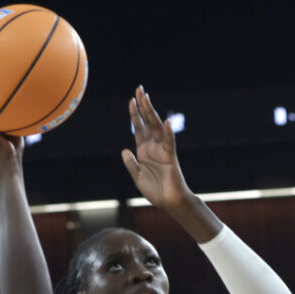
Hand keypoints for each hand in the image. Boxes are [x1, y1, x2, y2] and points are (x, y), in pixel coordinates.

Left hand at [121, 85, 191, 208]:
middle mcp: (153, 146)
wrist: (169, 202)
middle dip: (143, 106)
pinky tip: (165, 122)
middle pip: (148, 122)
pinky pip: (169, 142)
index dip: (135, 114)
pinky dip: (168, 132)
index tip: (131, 100)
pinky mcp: (170, 157)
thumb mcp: (137, 176)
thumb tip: (124, 150)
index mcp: (143, 150)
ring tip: (146, 98)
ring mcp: (162, 150)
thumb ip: (131, 163)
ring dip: (151, 113)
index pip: (139, 127)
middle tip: (140, 89)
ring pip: (157, 127)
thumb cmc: (155, 191)